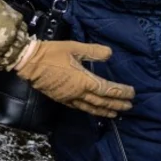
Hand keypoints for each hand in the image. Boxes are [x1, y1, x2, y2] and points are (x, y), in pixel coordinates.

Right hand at [13, 39, 134, 117]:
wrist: (29, 62)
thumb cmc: (52, 53)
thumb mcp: (74, 47)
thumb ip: (93, 51)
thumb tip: (110, 53)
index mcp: (84, 81)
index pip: (107, 89)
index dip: (121, 92)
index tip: (132, 93)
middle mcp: (78, 93)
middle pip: (102, 102)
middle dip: (116, 104)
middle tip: (129, 106)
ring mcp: (69, 98)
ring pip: (91, 108)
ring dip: (105, 111)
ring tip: (115, 113)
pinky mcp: (61, 99)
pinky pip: (79, 107)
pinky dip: (89, 110)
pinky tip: (93, 110)